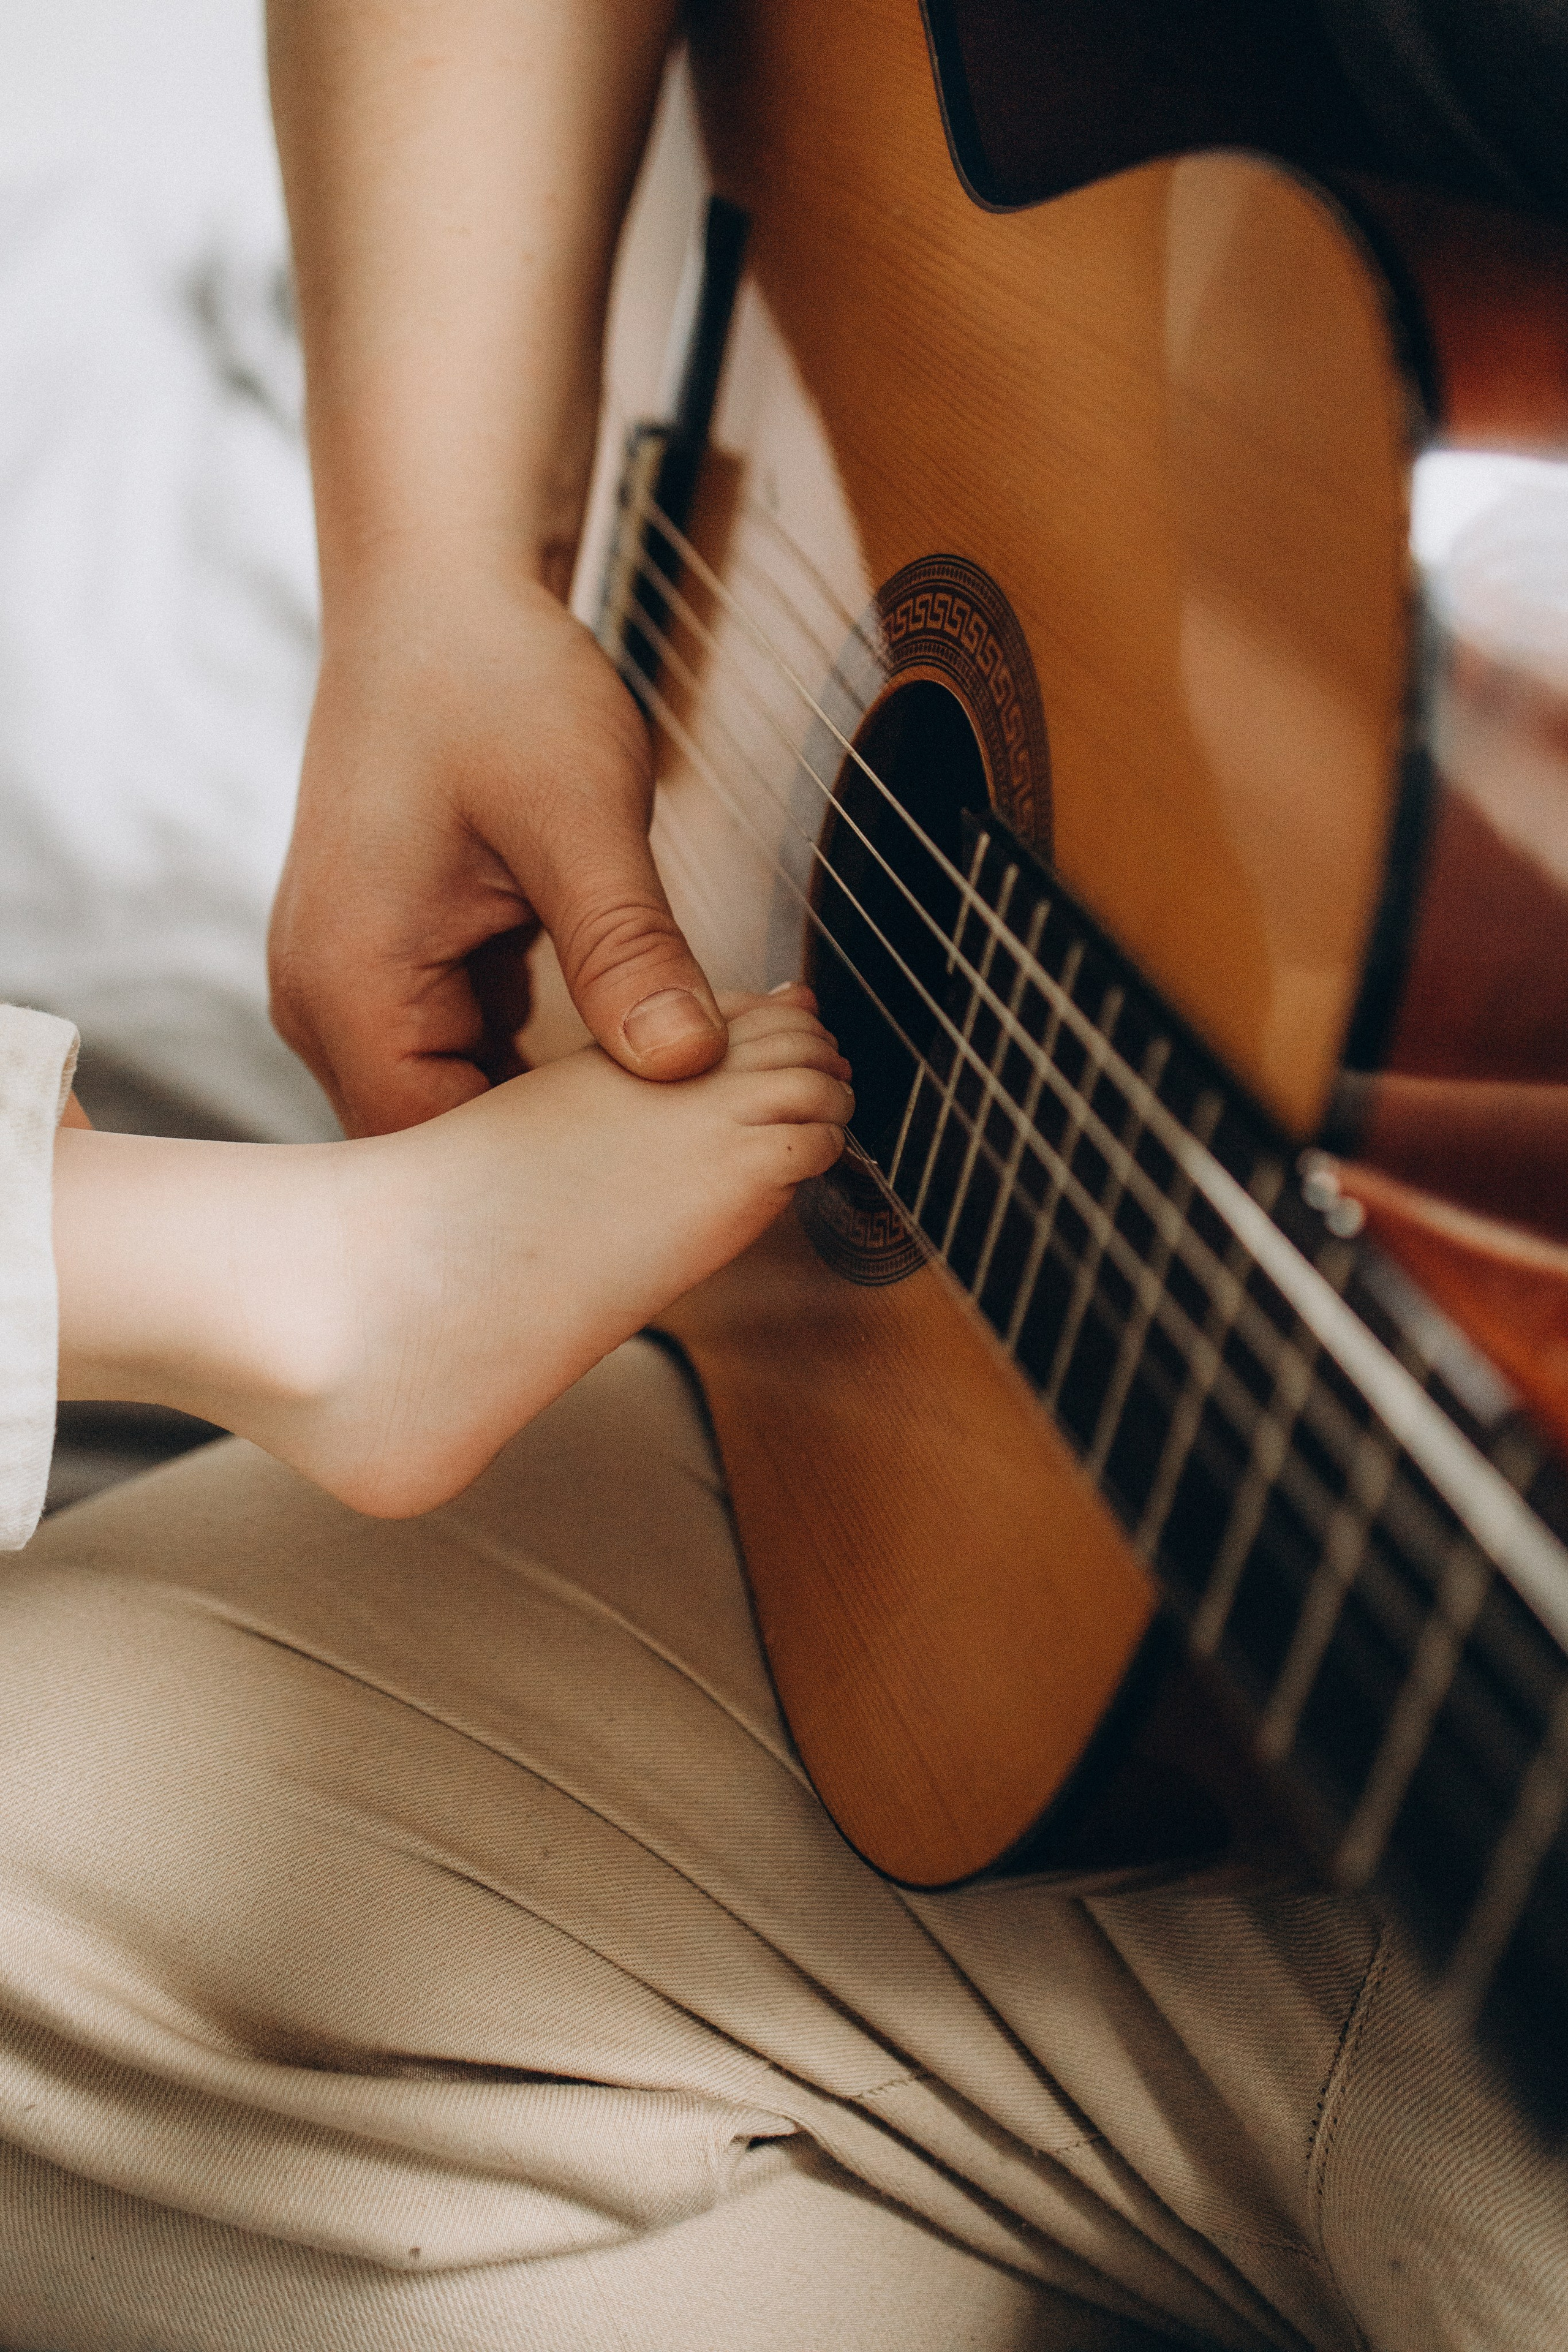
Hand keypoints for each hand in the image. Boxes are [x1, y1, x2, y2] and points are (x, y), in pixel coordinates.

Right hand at [268, 572, 726, 1135]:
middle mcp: (330, 1002)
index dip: (545, 1188)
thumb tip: (686, 1063)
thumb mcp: (579, 813)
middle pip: (439, 1146)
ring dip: (555, 1116)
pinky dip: (545, 1066)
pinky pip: (469, 1056)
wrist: (439, 599)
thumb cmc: (492, 680)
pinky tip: (630, 1062)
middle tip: (686, 1166)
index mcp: (350, 982)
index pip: (432, 1154)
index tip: (660, 1187)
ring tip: (670, 1124)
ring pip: (459, 1106)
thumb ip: (626, 944)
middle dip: (557, 1164)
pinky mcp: (402, 969)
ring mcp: (359, 989)